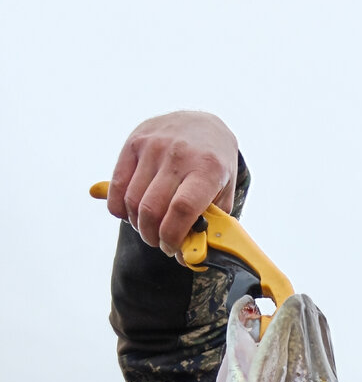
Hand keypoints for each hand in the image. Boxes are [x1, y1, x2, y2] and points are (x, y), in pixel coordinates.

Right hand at [106, 111, 239, 256]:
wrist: (204, 125)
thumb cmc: (215, 168)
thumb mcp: (224, 194)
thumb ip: (209, 225)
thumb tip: (188, 256)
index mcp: (207, 169)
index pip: (182, 209)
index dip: (172, 236)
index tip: (172, 248)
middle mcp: (178, 155)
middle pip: (152, 209)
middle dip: (152, 236)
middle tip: (159, 242)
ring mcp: (154, 146)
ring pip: (132, 200)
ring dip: (137, 224)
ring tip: (149, 227)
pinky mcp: (134, 142)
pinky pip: (117, 185)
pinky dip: (119, 208)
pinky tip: (130, 214)